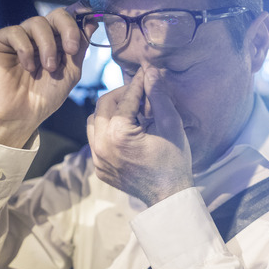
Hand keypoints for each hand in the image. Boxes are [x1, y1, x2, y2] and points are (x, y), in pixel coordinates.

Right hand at [0, 3, 88, 146]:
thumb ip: (80, 47)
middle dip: (68, 29)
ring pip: (37, 22)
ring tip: (48, 68)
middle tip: (71, 50)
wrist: (22, 115)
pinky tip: (27, 67)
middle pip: (57, 14)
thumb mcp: (71, 72)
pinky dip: (25, 49)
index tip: (90, 18)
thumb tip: (91, 22)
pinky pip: (15, 32)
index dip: (80, 14)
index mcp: (56, 41)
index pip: (69, 18)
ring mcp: (19, 36)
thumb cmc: (45, 97)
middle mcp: (38, 35)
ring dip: (47, 46)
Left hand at [87, 68, 192, 205]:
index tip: (145, 72)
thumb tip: (149, 71)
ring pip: (94, 121)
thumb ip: (158, 96)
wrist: (169, 196)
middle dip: (121, 95)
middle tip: (139, 92)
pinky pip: (95, 140)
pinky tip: (125, 130)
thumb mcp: (171, 125)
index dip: (138, 83)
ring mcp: (98, 158)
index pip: (126, 99)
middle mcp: (101, 145)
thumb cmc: (174, 161)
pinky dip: (106, 129)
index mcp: (118, 134)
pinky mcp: (99, 167)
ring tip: (131, 111)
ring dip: (110, 111)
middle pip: (103, 105)